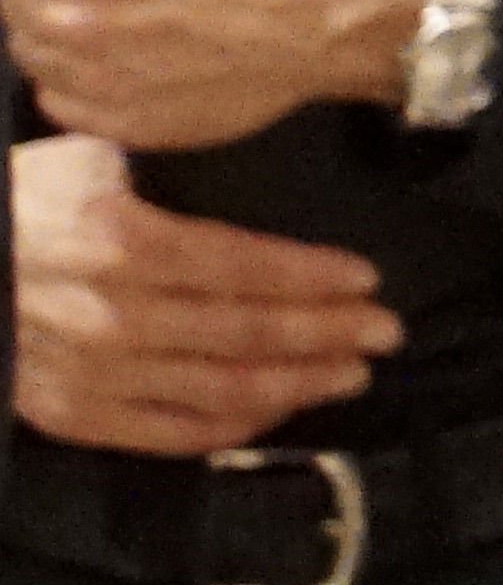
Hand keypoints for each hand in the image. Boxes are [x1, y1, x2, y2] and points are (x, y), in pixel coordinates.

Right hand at [14, 133, 391, 448]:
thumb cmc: (20, 200)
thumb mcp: (87, 156)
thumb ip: (163, 166)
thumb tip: (248, 150)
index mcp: (123, 242)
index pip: (246, 266)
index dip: (315, 277)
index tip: (367, 280)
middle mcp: (115, 315)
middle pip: (248, 333)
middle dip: (329, 333)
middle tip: (385, 332)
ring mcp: (95, 373)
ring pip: (222, 389)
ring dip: (299, 383)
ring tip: (352, 373)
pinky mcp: (74, 415)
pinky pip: (172, 434)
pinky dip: (237, 425)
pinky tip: (281, 408)